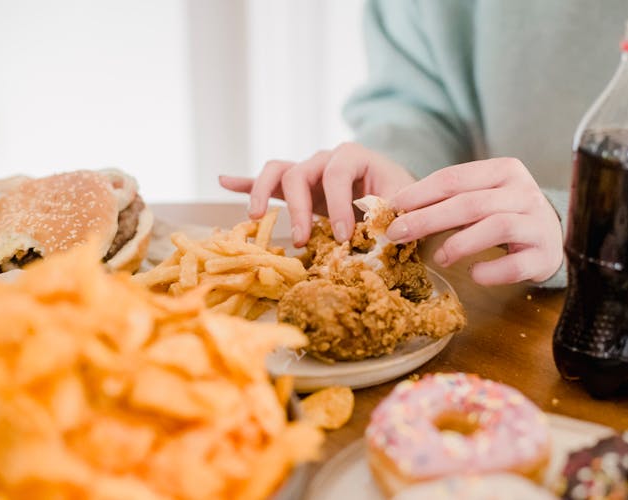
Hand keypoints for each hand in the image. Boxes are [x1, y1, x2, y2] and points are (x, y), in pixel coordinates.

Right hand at [219, 143, 414, 246]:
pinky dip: (245, 180)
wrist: (397, 196)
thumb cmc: (400, 199)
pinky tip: (224, 180)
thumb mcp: (403, 204)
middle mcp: (326, 159)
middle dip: (298, 208)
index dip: (338, 205)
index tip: (343, 237)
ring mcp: (308, 171)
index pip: (337, 174)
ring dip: (262, 192)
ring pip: (277, 170)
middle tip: (303, 240)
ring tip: (256, 217)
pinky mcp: (296, 187)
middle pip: (299, 172)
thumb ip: (391, 214)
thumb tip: (381, 232)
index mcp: (354, 157)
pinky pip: (267, 179)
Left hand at [386, 158, 562, 285]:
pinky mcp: (544, 255)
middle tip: (398, 234)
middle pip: (470, 203)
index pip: (455, 178)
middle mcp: (524, 192)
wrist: (551, 239)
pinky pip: (515, 265)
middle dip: (428, 219)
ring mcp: (538, 223)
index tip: (392, 208)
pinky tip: (474, 273)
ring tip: (440, 257)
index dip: (420, 193)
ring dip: (460, 244)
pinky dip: (490, 271)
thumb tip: (396, 211)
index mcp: (504, 170)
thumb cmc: (504, 216)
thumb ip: (446, 200)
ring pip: (496, 227)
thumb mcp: (480, 199)